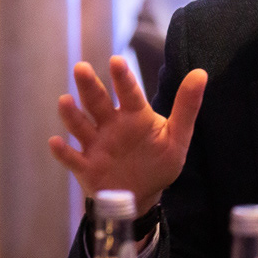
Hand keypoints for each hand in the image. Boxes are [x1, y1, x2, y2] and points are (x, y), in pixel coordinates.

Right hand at [48, 56, 206, 213]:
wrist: (142, 196)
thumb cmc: (158, 162)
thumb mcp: (177, 137)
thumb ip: (187, 107)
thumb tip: (201, 73)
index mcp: (134, 115)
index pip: (129, 93)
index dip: (122, 78)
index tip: (116, 61)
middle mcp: (111, 125)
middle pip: (97, 102)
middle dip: (88, 86)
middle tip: (81, 68)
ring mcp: (96, 145)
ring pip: (80, 126)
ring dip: (72, 114)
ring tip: (65, 101)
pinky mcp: (85, 167)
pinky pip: (72, 158)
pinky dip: (62, 151)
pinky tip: (56, 142)